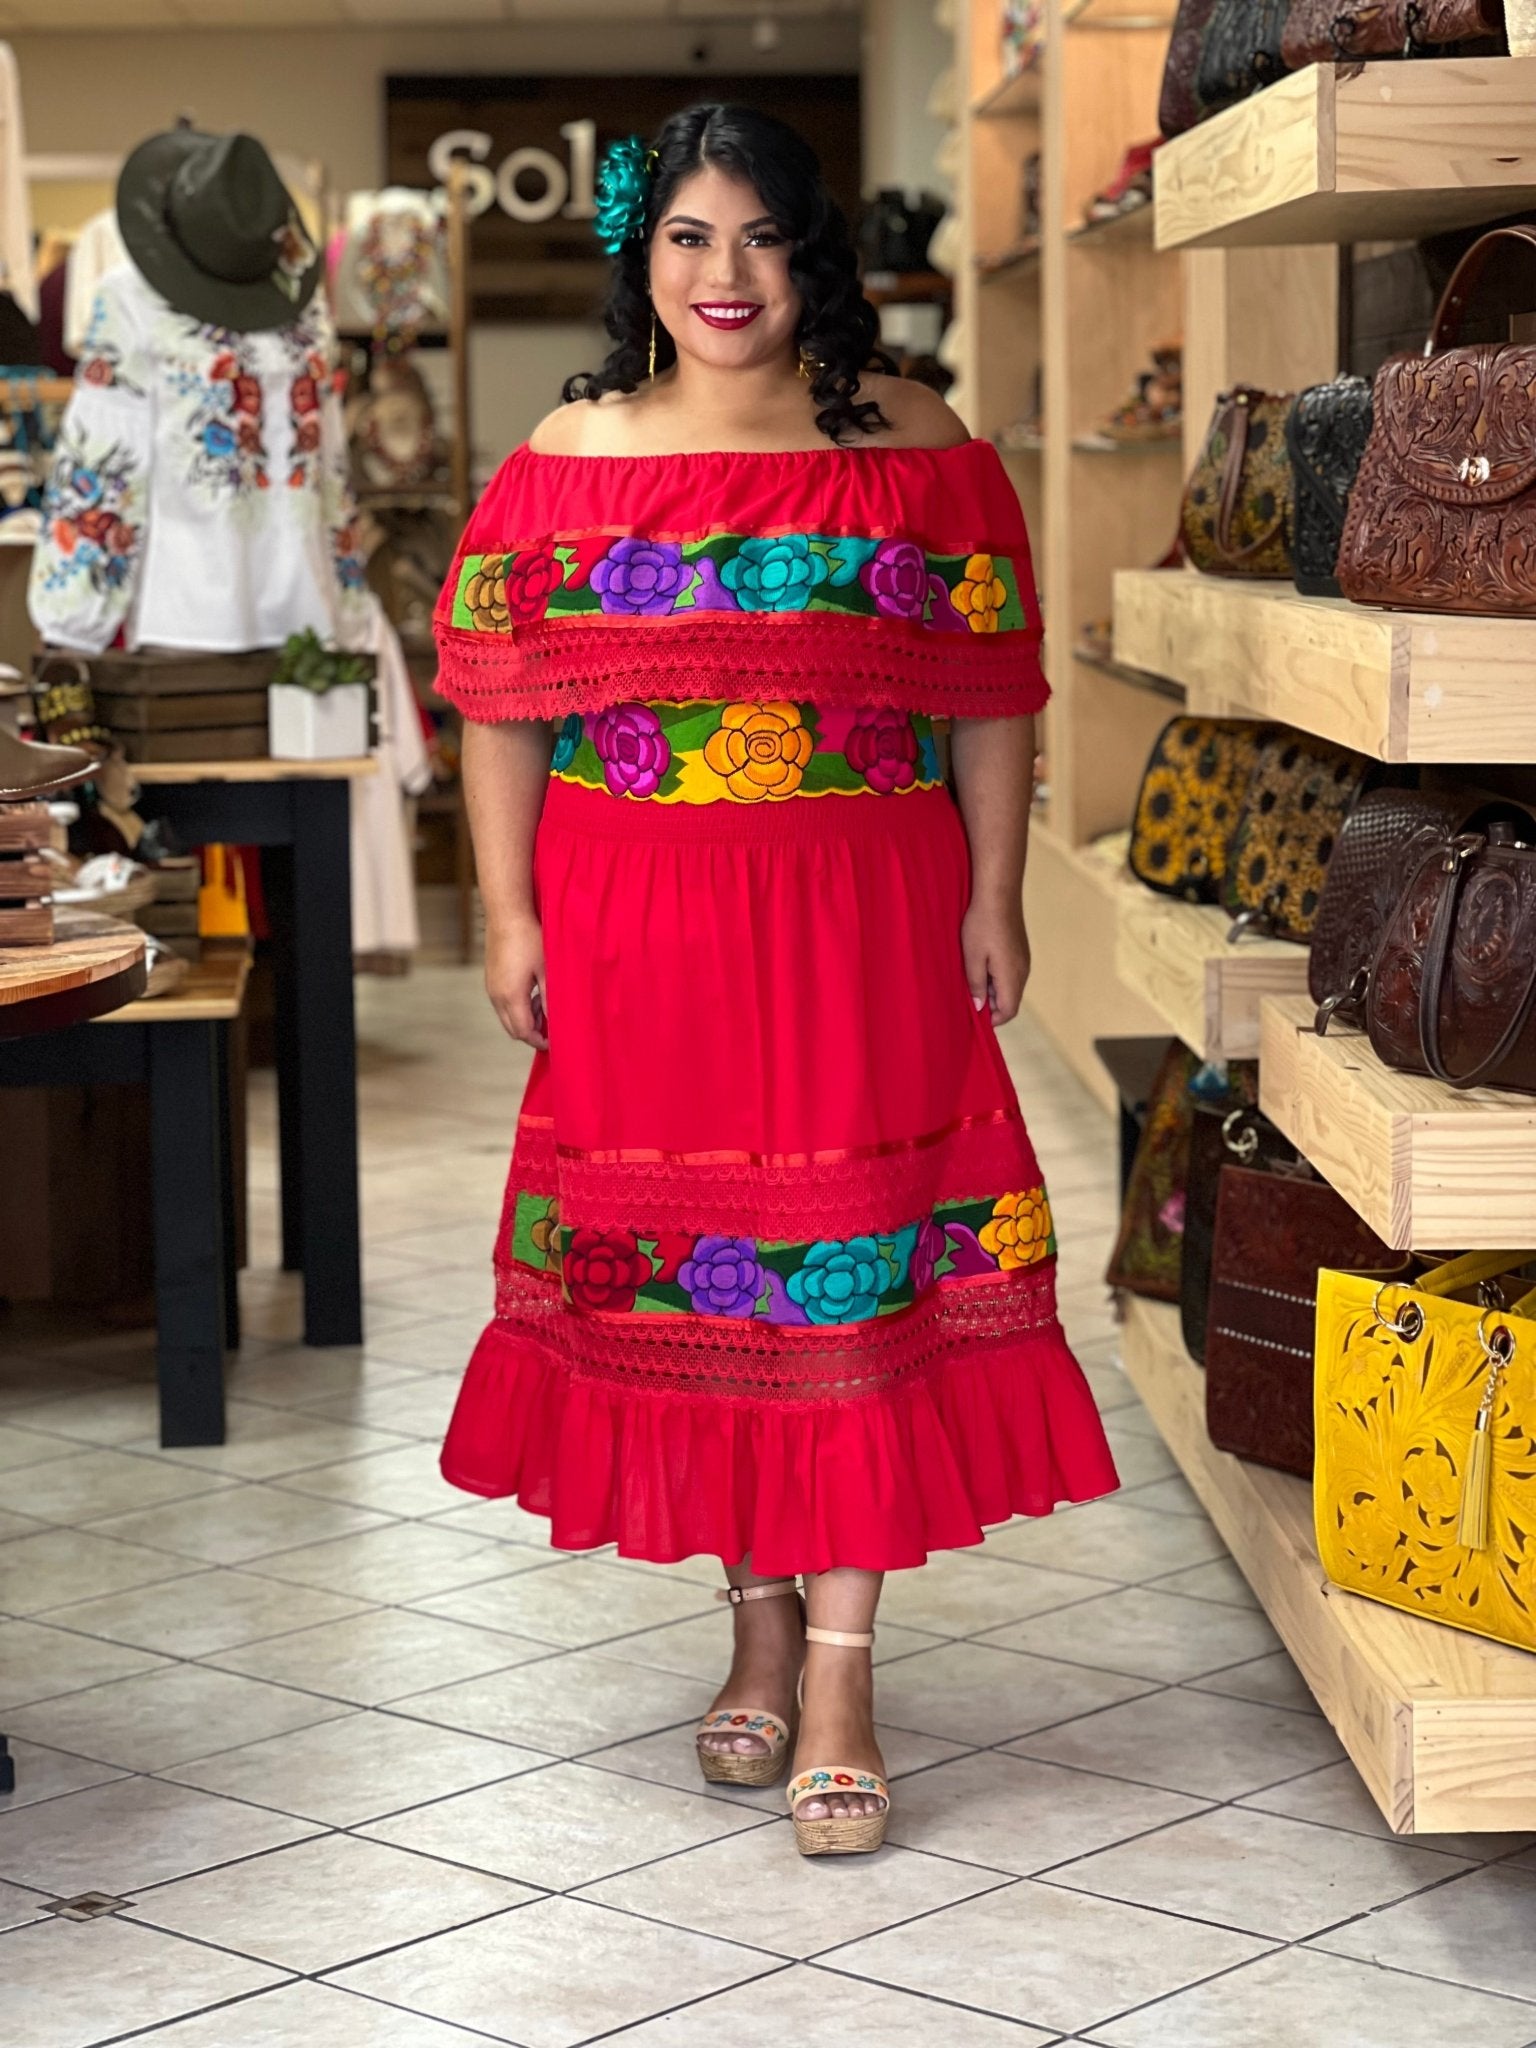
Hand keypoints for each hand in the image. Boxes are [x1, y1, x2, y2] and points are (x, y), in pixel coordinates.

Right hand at [485, 915, 548, 1050]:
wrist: (507, 914)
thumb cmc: (530, 939)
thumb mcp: (547, 971)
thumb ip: (549, 1000)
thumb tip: (555, 1022)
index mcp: (511, 996)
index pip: (524, 1032)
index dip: (540, 1041)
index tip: (555, 1040)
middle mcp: (497, 996)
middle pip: (513, 1029)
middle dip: (532, 1032)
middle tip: (552, 1025)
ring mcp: (491, 988)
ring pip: (507, 1017)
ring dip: (525, 1018)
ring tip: (543, 1004)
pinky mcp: (491, 979)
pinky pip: (503, 1003)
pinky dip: (518, 1007)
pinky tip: (532, 992)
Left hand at [961, 896, 1030, 1025]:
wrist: (998, 893)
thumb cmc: (982, 925)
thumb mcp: (972, 958)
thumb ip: (976, 985)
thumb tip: (979, 1007)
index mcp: (1012, 976)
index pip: (1008, 1011)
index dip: (992, 1019)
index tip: (973, 1015)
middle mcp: (1023, 971)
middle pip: (1010, 1000)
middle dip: (990, 1003)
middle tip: (967, 995)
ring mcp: (1023, 960)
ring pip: (1009, 986)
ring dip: (991, 988)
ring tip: (971, 977)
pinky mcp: (1020, 950)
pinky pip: (1010, 973)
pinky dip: (996, 976)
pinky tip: (980, 963)